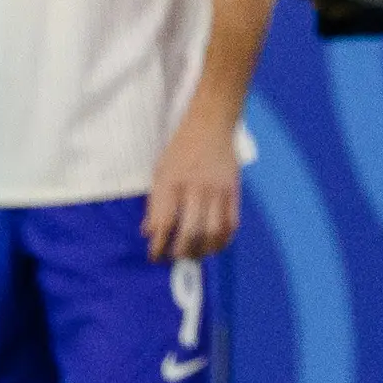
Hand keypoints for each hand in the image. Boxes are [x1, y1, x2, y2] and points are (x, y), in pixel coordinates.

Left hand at [144, 108, 242, 261]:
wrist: (210, 125)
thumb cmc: (181, 150)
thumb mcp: (160, 172)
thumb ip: (155, 203)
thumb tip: (148, 232)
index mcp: (172, 182)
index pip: (164, 221)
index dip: (158, 244)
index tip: (154, 256)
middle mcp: (195, 188)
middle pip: (190, 231)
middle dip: (181, 251)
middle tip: (175, 258)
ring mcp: (217, 190)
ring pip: (213, 231)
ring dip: (203, 250)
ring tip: (194, 255)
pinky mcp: (234, 191)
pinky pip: (231, 224)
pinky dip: (223, 240)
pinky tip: (214, 245)